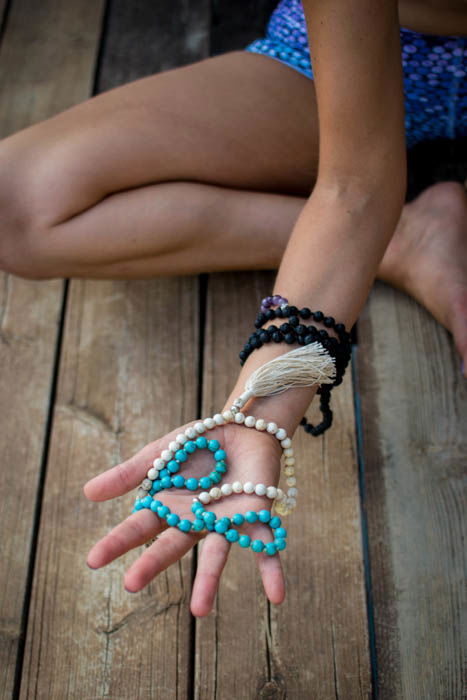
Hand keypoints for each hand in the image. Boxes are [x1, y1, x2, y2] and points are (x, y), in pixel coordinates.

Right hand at [83, 418, 285, 616]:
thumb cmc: (200, 443)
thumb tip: (87, 492)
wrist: (245, 427)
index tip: (93, 560)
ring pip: (216, 554)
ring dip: (208, 580)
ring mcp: (227, 521)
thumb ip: (130, 472)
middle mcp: (196, 520)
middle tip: (131, 583)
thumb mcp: (163, 452)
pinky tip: (276, 597)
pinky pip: (265, 546)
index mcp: (171, 506)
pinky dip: (271, 570)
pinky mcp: (258, 516)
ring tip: (199, 612)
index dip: (117, 541)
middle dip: (153, 562)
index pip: (140, 526)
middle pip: (173, 543)